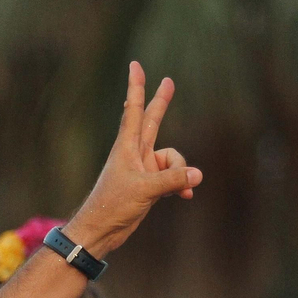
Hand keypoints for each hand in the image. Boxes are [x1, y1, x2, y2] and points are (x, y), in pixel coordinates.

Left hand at [66, 62, 201, 257]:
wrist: (99, 231)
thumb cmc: (112, 207)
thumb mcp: (145, 191)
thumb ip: (173, 180)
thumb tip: (198, 175)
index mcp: (126, 147)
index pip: (133, 110)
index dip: (136, 87)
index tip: (135, 65)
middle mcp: (135, 154)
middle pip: (152, 121)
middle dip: (161, 103)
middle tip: (168, 80)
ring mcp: (142, 169)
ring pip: (172, 159)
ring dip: (180, 172)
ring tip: (180, 191)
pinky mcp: (147, 185)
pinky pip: (173, 177)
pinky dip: (181, 185)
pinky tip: (185, 197)